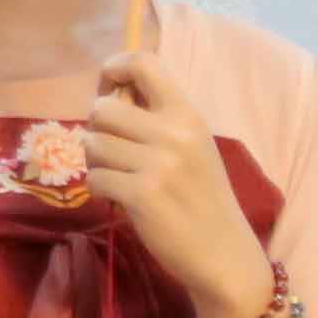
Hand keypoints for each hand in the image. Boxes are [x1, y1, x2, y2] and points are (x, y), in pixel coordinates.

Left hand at [86, 51, 275, 317]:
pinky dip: (100, 189)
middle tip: (111, 150)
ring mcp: (158, 164)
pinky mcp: (141, 195)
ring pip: (93, 144)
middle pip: (102, 108)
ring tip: (118, 176)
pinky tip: (120, 199)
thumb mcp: (192, 146)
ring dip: (97, 161)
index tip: (107, 88)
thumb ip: (157, 119)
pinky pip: (95, 178)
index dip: (113, 68)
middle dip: (97, 129)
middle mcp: (174, 132)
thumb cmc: (202, 198)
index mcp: (188, 114)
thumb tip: (109, 97)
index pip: (143, 63)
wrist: (223, 253)